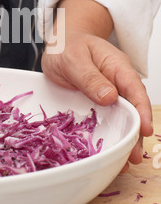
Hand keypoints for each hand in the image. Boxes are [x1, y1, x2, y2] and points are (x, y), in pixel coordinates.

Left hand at [41, 0, 152, 169]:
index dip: (141, 110)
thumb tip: (110, 96)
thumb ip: (89, 76)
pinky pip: (108, 117)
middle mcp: (117, 80)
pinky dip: (111, 132)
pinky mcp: (98, 101)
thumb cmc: (66, 46)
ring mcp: (109, 92)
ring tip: (125, 160)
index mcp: (116, 65)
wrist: (60, 43)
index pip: (134, 88)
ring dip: (124, 135)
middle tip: (133, 155)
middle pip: (132, 107)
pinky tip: (111, 149)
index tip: (144, 129)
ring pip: (122, 115)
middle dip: (135, 131)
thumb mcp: (73, 58)